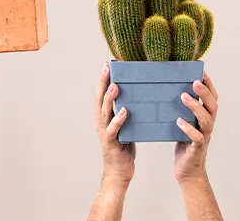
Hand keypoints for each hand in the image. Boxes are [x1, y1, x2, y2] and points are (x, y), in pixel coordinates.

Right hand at [95, 62, 135, 187]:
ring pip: (104, 113)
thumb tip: (140, 98)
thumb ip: (128, 114)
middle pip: (99, 100)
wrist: (119, 174)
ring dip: (108, 99)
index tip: (107, 64)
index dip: (103, 80)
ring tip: (114, 86)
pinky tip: (124, 111)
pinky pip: (113, 130)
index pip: (102, 95)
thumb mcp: (127, 128)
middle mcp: (102, 123)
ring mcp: (105, 133)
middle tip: (107, 68)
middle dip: (102, 83)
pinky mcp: (111, 144)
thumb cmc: (124, 150)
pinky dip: (118, 120)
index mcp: (105, 118)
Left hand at [174, 72, 218, 182]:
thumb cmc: (184, 144)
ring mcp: (204, 136)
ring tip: (184, 97)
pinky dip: (188, 128)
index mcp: (206, 118)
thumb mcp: (185, 124)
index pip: (213, 98)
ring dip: (195, 107)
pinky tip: (179, 121)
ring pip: (205, 119)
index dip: (210, 85)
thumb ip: (184, 111)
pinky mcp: (196, 148)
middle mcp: (208, 126)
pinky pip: (196, 137)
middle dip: (205, 92)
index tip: (203, 72)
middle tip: (195, 81)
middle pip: (212, 106)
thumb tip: (171, 92)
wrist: (187, 170)